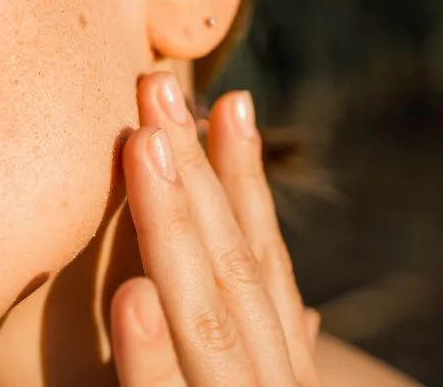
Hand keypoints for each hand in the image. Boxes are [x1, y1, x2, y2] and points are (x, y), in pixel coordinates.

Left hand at [111, 73, 322, 385]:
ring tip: (144, 145)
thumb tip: (310, 313)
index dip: (247, 183)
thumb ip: (263, 356)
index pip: (264, 264)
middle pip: (236, 269)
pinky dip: (152, 354)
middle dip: (201, 172)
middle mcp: (268, 383)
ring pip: (208, 320)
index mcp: (277, 368)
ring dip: (174, 229)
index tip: (231, 101)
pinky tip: (132, 295)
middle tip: (158, 85)